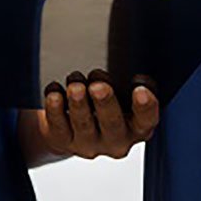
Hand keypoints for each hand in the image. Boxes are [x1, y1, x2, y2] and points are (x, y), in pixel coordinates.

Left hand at [36, 76, 156, 159]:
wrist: (70, 127)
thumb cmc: (102, 103)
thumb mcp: (119, 92)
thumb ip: (123, 81)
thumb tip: (119, 56)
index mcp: (136, 127)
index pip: (146, 120)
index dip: (146, 107)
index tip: (140, 90)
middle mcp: (115, 140)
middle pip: (112, 123)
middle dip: (105, 102)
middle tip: (98, 86)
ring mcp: (88, 144)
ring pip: (84, 124)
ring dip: (79, 102)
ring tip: (75, 85)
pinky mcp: (63, 141)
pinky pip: (58, 127)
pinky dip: (55, 109)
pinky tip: (54, 93)